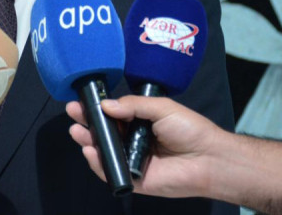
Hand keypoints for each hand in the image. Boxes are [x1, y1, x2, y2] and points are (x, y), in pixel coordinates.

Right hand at [66, 95, 223, 197]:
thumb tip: (106, 105)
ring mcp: (132, 161)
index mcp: (139, 122)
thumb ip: (133, 105)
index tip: (81, 100)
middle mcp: (132, 141)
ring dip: (88, 142)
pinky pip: (112, 172)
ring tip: (77, 131)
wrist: (209, 158)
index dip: (96, 108)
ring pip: (104, 152)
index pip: (112, 114)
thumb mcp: (161, 108)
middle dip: (87, 123)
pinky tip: (90, 151)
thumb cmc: (189, 129)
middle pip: (104, 133)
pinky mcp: (134, 180)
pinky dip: (99, 164)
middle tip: (73, 113)